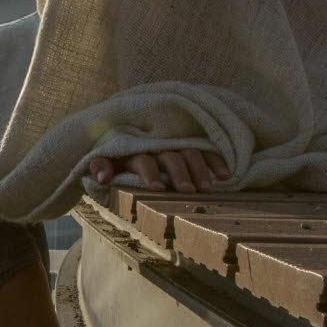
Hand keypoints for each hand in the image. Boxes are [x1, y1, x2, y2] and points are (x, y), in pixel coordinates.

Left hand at [89, 147, 229, 193]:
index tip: (156, 188)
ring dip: (200, 170)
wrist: (126, 135)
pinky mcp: (190, 144)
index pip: (142, 159)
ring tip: (208, 190)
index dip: (149, 172)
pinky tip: (225, 176)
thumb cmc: (116, 157)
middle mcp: (157, 146)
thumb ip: (100, 167)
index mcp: (135, 150)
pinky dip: (216, 160)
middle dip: (179, 173)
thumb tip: (102, 178)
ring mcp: (175, 144)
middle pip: (170, 157)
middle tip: (187, 191)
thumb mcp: (105, 160)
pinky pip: (206, 149)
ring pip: (191, 153)